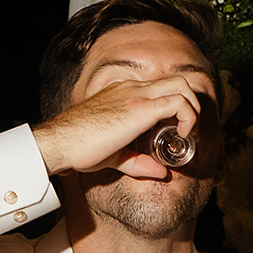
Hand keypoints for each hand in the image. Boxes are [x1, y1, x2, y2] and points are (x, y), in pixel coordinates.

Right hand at [30, 75, 209, 176]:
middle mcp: (132, 89)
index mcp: (124, 94)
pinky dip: (189, 117)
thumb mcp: (113, 156)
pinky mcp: (139, 108)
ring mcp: (136, 95)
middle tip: (191, 130)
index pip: (162, 88)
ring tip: (190, 133)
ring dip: (194, 109)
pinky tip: (183, 135)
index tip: (180, 130)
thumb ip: (138, 162)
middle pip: (177, 80)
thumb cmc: (77, 148)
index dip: (178, 107)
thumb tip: (161, 171)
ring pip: (182, 85)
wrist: (59, 143)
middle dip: (192, 104)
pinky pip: (178, 102)